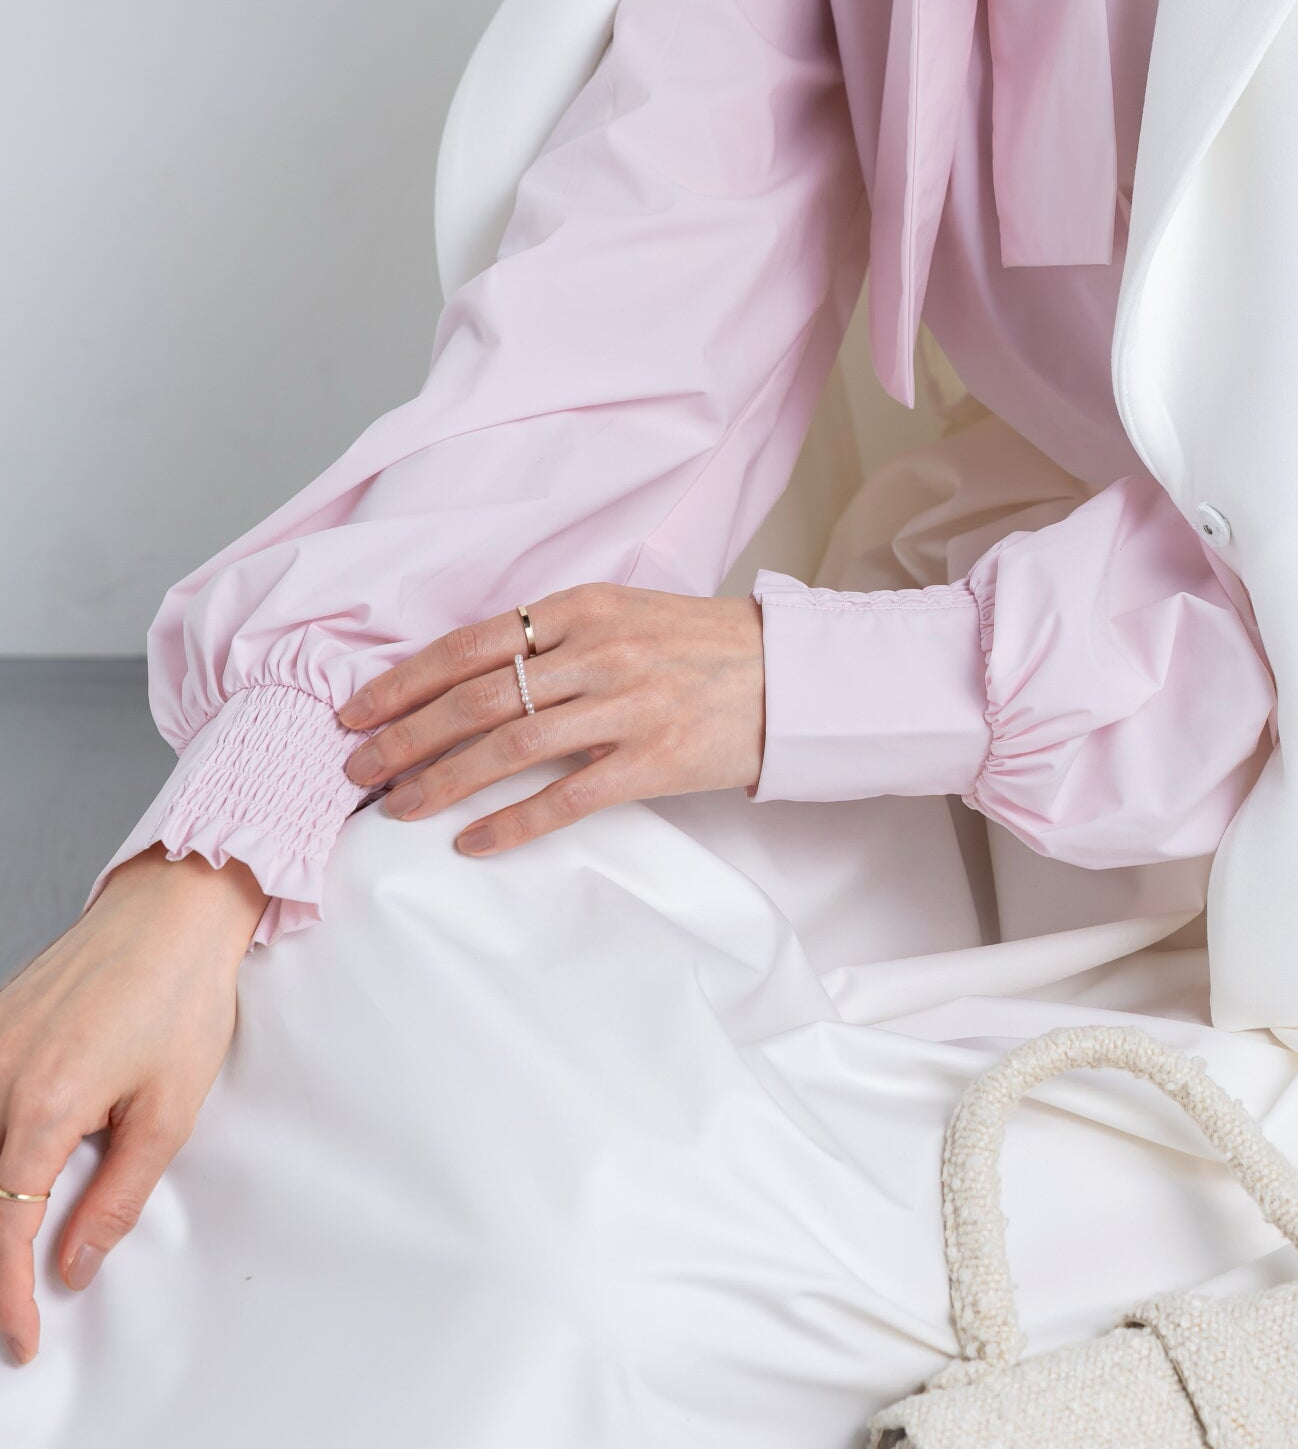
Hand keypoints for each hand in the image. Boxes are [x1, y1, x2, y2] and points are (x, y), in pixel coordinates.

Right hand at [0, 845, 264, 1364]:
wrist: (172, 909)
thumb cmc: (181, 997)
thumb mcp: (169, 1111)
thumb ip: (116, 1198)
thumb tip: (74, 1267)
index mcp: (41, 1106)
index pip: (3, 1230)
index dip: (7, 1297)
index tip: (21, 1338)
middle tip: (12, 1310)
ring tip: (12, 1255)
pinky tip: (4, 1179)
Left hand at [337, 584, 765, 859]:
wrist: (792, 675)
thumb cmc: (702, 646)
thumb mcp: (626, 614)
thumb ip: (556, 635)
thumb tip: (471, 675)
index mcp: (583, 607)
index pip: (470, 645)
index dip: (405, 680)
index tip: (357, 710)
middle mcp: (598, 651)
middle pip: (475, 698)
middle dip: (403, 735)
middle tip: (355, 767)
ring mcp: (626, 707)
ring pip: (508, 747)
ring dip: (440, 780)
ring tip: (395, 807)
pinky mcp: (653, 761)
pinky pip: (564, 797)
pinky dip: (509, 822)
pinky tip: (470, 840)